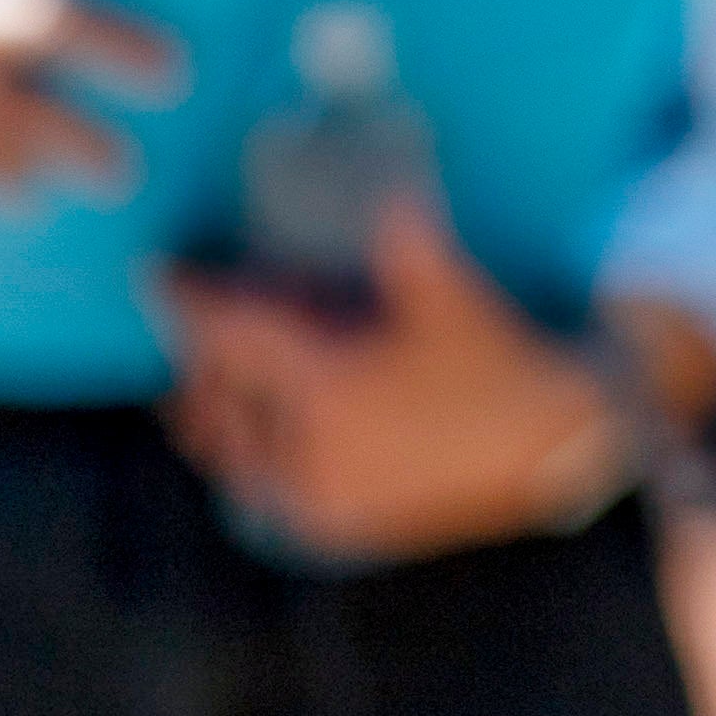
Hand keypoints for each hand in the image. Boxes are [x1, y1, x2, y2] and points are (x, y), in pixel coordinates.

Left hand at [160, 203, 645, 562]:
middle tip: (203, 321)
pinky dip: (251, 456)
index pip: (233, 337)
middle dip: (207, 355)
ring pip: (234, 451)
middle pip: (221, 395)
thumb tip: (388, 188)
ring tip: (210, 382)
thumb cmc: (501, 365)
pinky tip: (258, 433)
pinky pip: (265, 490)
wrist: (556, 448)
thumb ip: (407, 241)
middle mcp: (310, 454)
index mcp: (328, 391)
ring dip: (219, 411)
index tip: (159, 277)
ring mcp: (320, 499)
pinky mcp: (337, 526)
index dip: (190, 303)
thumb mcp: (450, 296)